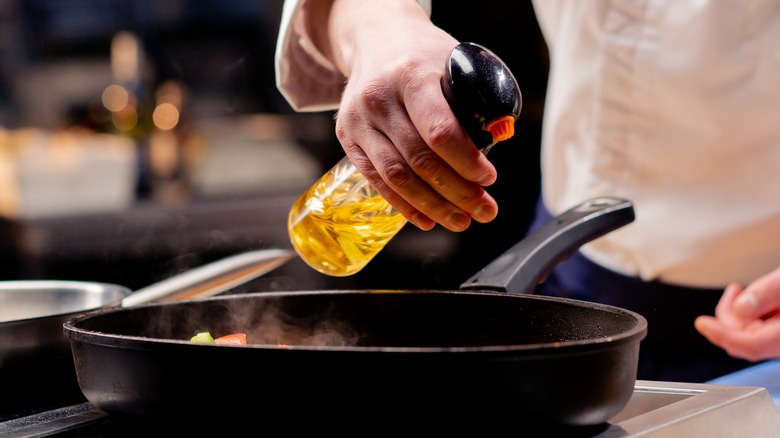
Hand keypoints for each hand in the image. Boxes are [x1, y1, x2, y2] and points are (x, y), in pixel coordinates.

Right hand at [323, 0, 499, 231]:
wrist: (376, 38)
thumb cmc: (423, 54)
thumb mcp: (454, 62)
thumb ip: (473, 100)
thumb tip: (497, 142)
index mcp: (411, 75)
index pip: (439, 131)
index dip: (466, 163)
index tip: (489, 179)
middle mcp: (379, 98)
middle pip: (420, 160)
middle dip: (457, 193)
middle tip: (484, 210)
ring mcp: (358, 119)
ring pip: (397, 177)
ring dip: (432, 206)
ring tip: (460, 220)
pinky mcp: (347, 136)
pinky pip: (377, 179)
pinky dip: (404, 204)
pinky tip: (426, 218)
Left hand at [695, 266, 779, 360]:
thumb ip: (768, 292)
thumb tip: (741, 308)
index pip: (750, 344)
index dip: (722, 335)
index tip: (702, 323)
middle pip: (744, 341)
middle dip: (729, 318)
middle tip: (735, 291)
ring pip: (747, 336)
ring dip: (736, 314)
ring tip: (740, 289)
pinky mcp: (777, 335)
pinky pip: (756, 331)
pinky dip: (746, 315)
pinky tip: (747, 297)